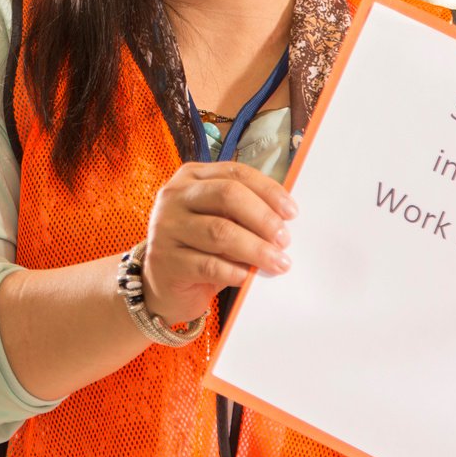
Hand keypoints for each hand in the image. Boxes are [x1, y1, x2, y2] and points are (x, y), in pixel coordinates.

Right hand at [139, 162, 295, 325]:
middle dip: (263, 218)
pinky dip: (235, 271)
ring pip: (219, 231)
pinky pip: (208, 264)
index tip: (292, 212)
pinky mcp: (165, 260)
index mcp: (191, 177)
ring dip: (256, 248)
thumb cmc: (199, 247)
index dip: (268, 190)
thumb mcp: (218, 219)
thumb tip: (285, 218)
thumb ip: (243, 212)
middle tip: (285, 239)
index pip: (235, 173)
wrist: (163, 283)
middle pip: (227, 195)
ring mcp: (166, 227)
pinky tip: (249, 277)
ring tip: (278, 263)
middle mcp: (174, 196)